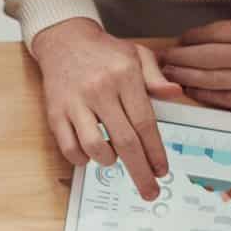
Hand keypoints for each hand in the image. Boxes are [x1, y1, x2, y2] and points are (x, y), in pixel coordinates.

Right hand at [29, 17, 181, 200]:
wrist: (64, 40)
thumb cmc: (103, 52)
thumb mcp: (136, 55)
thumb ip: (156, 77)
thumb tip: (175, 95)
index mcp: (124, 76)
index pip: (145, 122)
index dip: (155, 151)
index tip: (162, 170)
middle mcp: (100, 90)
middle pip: (125, 141)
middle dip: (140, 171)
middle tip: (149, 190)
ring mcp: (76, 103)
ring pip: (96, 147)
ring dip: (109, 161)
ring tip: (113, 158)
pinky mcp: (56, 113)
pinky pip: (69, 148)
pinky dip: (82, 159)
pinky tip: (90, 154)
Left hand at [160, 16, 230, 115]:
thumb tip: (211, 40)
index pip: (215, 34)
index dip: (192, 39)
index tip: (179, 42)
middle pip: (207, 58)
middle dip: (180, 60)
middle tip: (162, 61)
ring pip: (213, 81)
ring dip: (187, 79)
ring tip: (170, 77)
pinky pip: (227, 100)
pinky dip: (207, 96)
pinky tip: (194, 92)